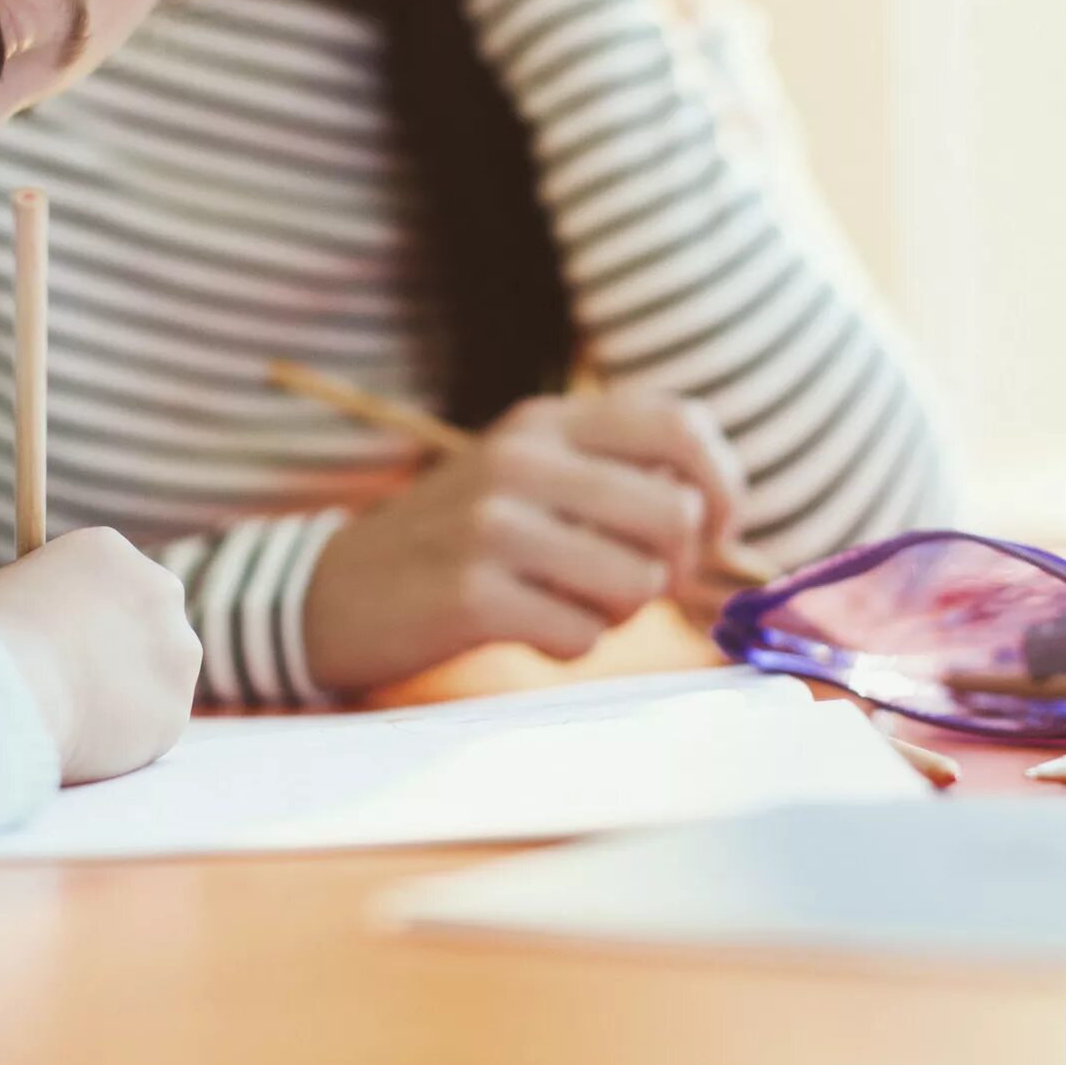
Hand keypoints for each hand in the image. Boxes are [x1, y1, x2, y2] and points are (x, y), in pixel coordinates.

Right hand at [0, 527, 201, 783]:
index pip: (109, 580)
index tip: (66, 643)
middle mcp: (157, 588)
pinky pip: (147, 730)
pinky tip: (81, 743)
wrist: (4, 690)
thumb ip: (37, 603)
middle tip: (80, 684)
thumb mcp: (1, 595)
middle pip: (147, 621)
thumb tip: (34, 624)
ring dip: (123, 697)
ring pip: (155, 678)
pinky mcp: (174, 710)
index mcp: (107, 549)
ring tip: (69, 716)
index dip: (86, 617)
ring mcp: (174, 650)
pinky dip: (120, 742)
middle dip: (121, 652)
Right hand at [302, 390, 747, 693]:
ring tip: (568, 604)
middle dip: (673, 568)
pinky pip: (583, 635)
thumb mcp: (531, 476)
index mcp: (546, 419)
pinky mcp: (472, 595)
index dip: (724, 486)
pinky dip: (569, 645)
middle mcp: (522, 458)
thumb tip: (719, 517)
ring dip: (618, 612)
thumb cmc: (466, 540)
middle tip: (630, 583)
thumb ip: (616, 476)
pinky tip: (527, 629)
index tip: (711, 532)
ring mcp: (493, 525)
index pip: (682, 425)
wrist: (342, 589)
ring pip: (638, 582)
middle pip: (676, 516)